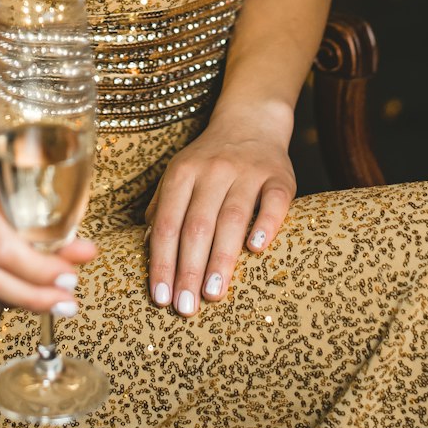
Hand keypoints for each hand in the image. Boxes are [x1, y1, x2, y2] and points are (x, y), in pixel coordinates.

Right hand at [0, 129, 97, 314]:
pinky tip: (20, 297)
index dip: (38, 270)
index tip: (70, 276)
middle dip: (33, 295)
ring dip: (17, 303)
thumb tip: (83, 250)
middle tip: (67, 300)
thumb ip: (38, 203)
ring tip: (52, 303)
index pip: (1, 245)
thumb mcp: (2, 161)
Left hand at [144, 123, 294, 315]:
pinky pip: (273, 201)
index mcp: (183, 172)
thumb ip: (163, 206)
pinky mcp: (279, 176)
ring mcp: (248, 171)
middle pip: (197, 225)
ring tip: (213, 294)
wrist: (251, 120)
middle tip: (186, 307)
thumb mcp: (179, 173)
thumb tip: (148, 244)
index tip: (160, 297)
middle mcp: (213, 170)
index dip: (162, 262)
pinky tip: (257, 250)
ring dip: (222, 259)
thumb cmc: (209, 159)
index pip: (168, 223)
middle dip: (189, 270)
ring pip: (232, 217)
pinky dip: (266, 224)